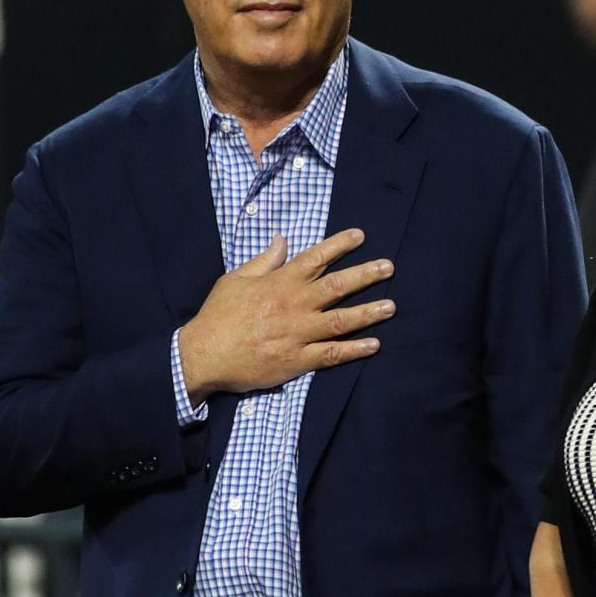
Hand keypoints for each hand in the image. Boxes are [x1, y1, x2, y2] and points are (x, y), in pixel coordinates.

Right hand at [179, 228, 394, 403]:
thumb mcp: (235, 279)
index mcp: (279, 283)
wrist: (204, 355)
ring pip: (341, 320)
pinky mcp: (297, 360)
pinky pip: (332, 354)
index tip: (361, 235)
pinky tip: (374, 344)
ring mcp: (298, 334)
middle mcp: (294, 305)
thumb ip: (264, 261)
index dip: (340, 245)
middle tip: (389, 267)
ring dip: (369, 312)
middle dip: (366, 275)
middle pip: (337, 286)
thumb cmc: (218, 316)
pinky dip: (354, 350)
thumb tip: (282, 239)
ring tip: (391, 306)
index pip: (315, 258)